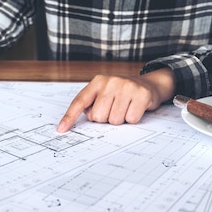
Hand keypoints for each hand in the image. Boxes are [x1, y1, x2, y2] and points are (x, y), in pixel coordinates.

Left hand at [56, 68, 174, 132]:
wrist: (149, 84)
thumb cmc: (122, 93)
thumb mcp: (104, 94)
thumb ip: (91, 105)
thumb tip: (85, 120)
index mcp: (97, 82)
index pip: (80, 101)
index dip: (69, 117)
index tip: (61, 129)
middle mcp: (111, 82)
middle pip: (98, 117)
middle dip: (106, 118)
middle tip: (115, 109)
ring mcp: (127, 87)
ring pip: (115, 120)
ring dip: (120, 119)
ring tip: (125, 108)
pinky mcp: (141, 94)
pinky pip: (131, 119)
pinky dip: (133, 119)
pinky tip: (135, 108)